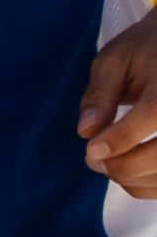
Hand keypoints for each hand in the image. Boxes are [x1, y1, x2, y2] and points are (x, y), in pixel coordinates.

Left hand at [76, 17, 156, 195]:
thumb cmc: (147, 51)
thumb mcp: (116, 60)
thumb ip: (100, 95)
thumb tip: (86, 131)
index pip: (155, 113)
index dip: (122, 139)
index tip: (91, 151)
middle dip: (126, 167)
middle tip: (93, 162)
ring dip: (139, 180)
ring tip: (108, 166)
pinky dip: (152, 185)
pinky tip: (131, 175)